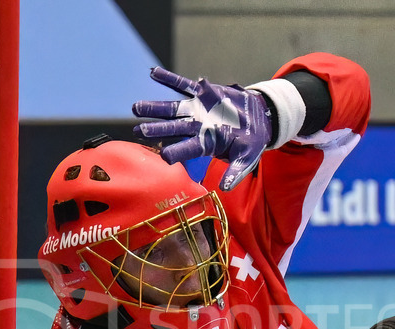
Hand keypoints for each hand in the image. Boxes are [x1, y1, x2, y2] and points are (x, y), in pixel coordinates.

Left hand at [133, 67, 271, 190]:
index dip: (175, 152)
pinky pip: (183, 85)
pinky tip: (153, 73)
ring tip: (136, 108)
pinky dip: (169, 79)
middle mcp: (196, 127)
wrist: (258, 119)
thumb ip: (235, 172)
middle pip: (173, 128)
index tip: (163, 155)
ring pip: (172, 108)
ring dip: (154, 108)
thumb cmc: (251, 142)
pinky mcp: (203, 93)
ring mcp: (197, 109)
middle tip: (138, 131)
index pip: (187, 149)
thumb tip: (225, 188)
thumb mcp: (246, 158)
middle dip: (156, 129)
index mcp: (205, 144)